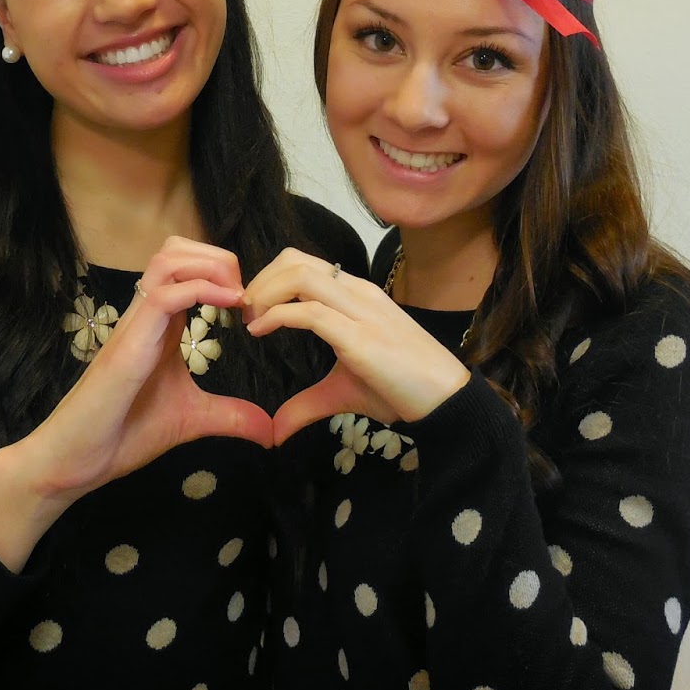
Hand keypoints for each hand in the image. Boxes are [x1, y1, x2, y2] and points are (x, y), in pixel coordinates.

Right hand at [0, 237, 271, 570]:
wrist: (75, 462)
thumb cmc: (122, 434)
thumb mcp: (191, 420)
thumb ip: (229, 417)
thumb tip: (270, 430)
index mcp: (160, 324)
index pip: (187, 266)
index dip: (224, 273)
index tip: (252, 306)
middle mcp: (146, 315)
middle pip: (177, 248)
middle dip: (219, 258)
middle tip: (246, 295)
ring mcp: (135, 325)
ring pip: (168, 259)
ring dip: (210, 266)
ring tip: (238, 296)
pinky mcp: (129, 344)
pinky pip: (165, 295)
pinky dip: (202, 290)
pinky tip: (229, 307)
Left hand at [242, 248, 470, 442]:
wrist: (446, 399)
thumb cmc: (402, 389)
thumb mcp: (344, 391)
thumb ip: (308, 403)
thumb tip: (276, 431)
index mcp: (356, 294)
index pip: (303, 262)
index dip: (268, 278)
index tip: (250, 309)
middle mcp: (357, 292)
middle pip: (294, 259)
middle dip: (259, 280)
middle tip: (244, 313)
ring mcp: (360, 310)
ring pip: (300, 275)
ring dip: (264, 292)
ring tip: (250, 320)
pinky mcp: (360, 336)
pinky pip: (310, 311)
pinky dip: (276, 316)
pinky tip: (260, 333)